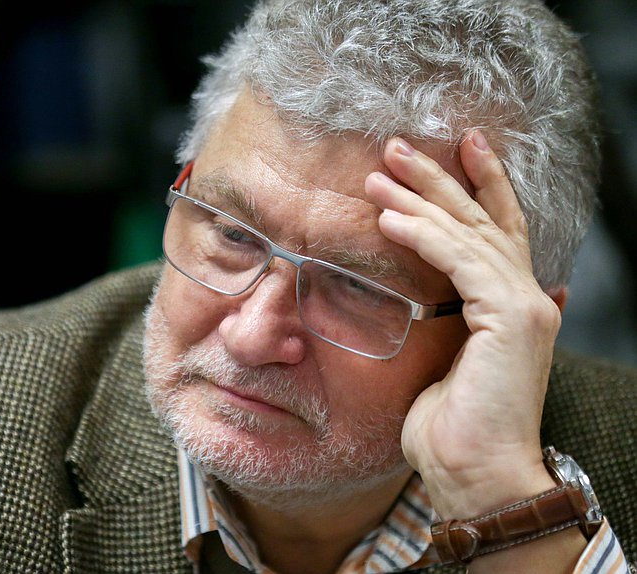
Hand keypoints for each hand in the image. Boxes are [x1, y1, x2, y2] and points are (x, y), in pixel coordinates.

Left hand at [363, 132, 559, 517]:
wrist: (475, 473)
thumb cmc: (451, 426)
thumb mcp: (444, 359)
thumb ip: (448, 320)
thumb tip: (440, 300)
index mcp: (510, 303)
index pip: (498, 229)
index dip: (481, 184)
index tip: (457, 146)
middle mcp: (526, 296)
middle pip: (480, 219)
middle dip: (439, 177)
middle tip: (397, 145)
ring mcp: (524, 304)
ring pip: (467, 233)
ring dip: (420, 199)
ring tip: (378, 173)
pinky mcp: (509, 316)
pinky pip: (459, 261)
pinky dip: (423, 237)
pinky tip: (387, 220)